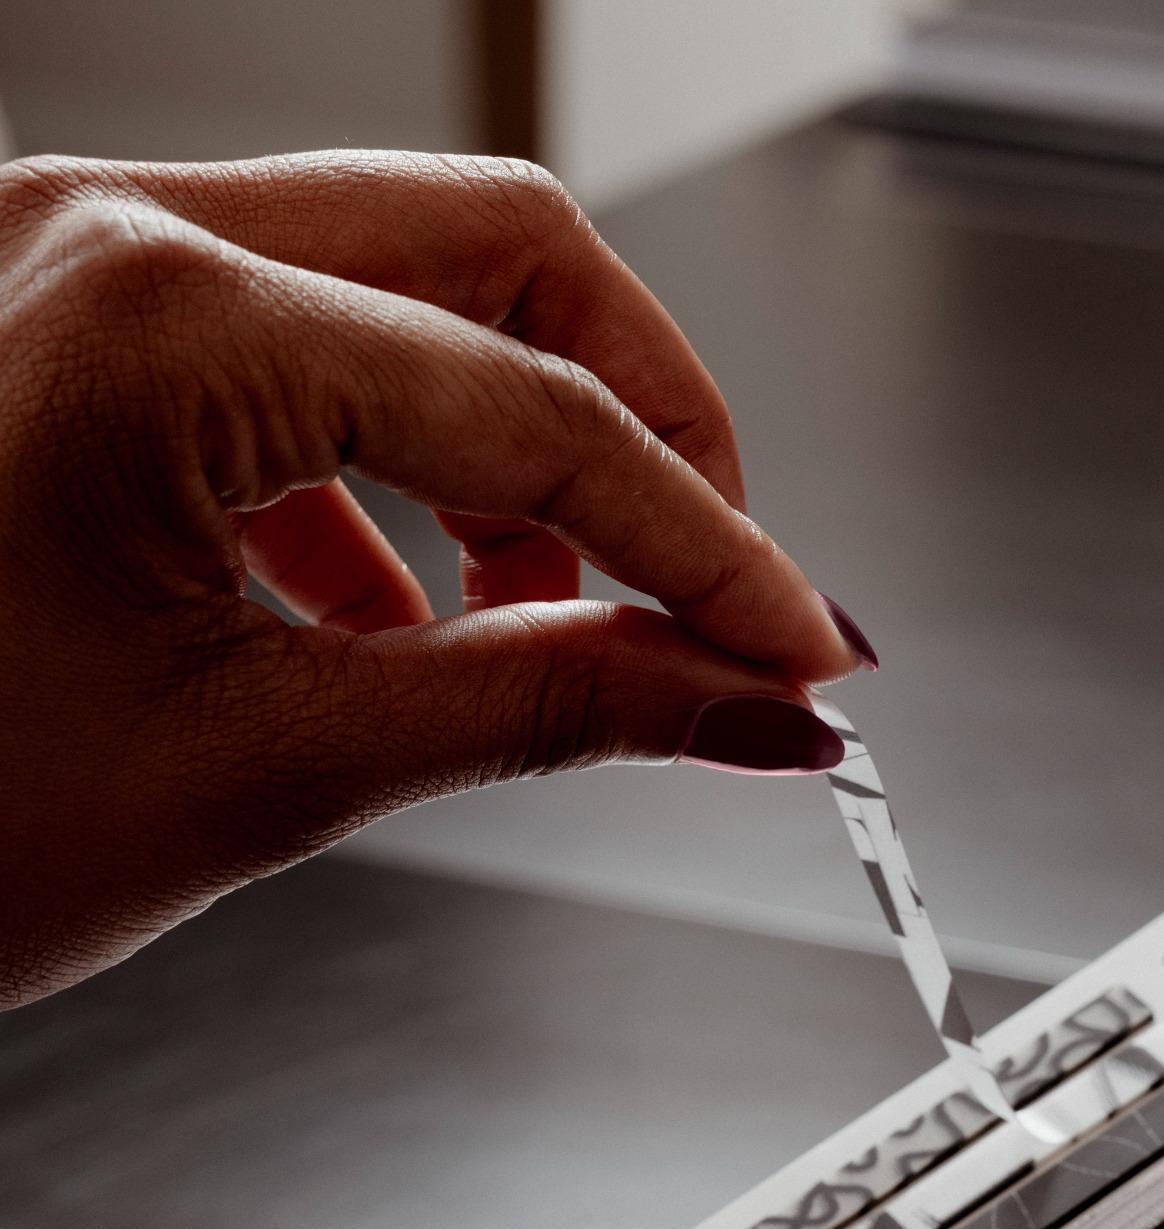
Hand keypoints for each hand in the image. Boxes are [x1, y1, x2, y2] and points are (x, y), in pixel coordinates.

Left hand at [0, 152, 867, 1006]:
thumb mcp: (264, 770)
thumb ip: (540, 711)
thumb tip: (741, 702)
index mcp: (150, 319)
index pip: (540, 414)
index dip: (712, 547)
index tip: (799, 644)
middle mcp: (103, 231)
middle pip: (502, 253)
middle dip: (648, 425)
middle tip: (715, 581)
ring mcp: (71, 256)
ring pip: (405, 279)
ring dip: (521, 448)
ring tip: (557, 621)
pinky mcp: (65, 320)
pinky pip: (296, 341)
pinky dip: (393, 471)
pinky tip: (401, 612)